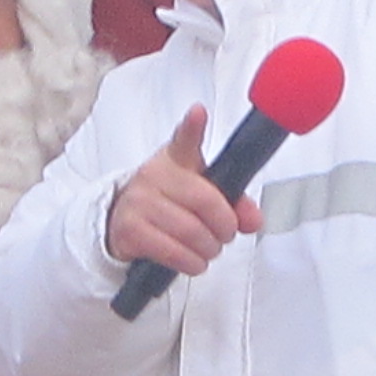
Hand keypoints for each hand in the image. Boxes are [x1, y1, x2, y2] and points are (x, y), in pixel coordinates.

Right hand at [106, 106, 263, 277]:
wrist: (121, 223)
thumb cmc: (166, 203)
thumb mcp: (198, 194)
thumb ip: (233, 203)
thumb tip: (254, 220)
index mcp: (174, 159)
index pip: (184, 139)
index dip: (192, 126)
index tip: (198, 113)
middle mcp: (154, 176)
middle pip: (206, 202)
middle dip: (225, 227)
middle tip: (224, 234)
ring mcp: (139, 203)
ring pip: (192, 232)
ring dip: (209, 249)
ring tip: (207, 248)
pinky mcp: (130, 231)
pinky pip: (174, 252)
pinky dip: (192, 262)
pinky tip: (193, 260)